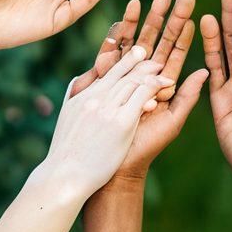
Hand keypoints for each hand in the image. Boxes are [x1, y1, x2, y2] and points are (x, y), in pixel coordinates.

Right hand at [43, 48, 173, 200]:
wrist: (65, 177)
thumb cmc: (65, 155)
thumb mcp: (66, 118)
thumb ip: (75, 96)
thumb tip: (80, 80)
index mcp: (82, 97)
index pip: (106, 72)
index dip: (122, 62)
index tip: (134, 54)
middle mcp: (95, 98)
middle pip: (121, 72)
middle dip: (139, 63)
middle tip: (152, 57)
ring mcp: (108, 108)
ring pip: (134, 81)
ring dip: (150, 74)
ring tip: (162, 71)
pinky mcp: (122, 122)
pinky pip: (142, 97)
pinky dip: (155, 89)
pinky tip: (166, 86)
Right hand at [76, 0, 206, 179]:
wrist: (112, 166)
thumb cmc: (146, 149)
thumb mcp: (173, 122)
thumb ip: (188, 96)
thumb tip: (205, 70)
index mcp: (161, 85)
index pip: (175, 53)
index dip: (184, 33)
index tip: (194, 12)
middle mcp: (142, 77)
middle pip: (157, 41)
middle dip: (167, 18)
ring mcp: (122, 76)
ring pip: (137, 41)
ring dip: (146, 19)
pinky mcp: (103, 79)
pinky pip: (112, 51)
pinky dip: (120, 32)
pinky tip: (126, 14)